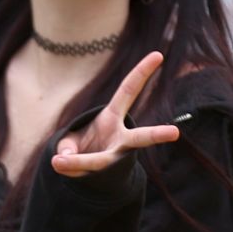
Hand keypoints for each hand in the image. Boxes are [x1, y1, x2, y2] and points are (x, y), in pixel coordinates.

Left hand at [51, 50, 180, 176]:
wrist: (82, 173)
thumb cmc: (80, 148)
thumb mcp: (70, 140)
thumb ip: (66, 146)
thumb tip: (62, 158)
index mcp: (112, 118)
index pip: (129, 91)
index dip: (142, 73)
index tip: (158, 55)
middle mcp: (119, 139)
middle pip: (140, 138)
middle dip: (156, 135)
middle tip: (175, 133)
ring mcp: (112, 160)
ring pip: (100, 163)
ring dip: (79, 162)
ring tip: (57, 161)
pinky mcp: (99, 176)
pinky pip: (75, 170)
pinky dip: (64, 166)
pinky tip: (59, 162)